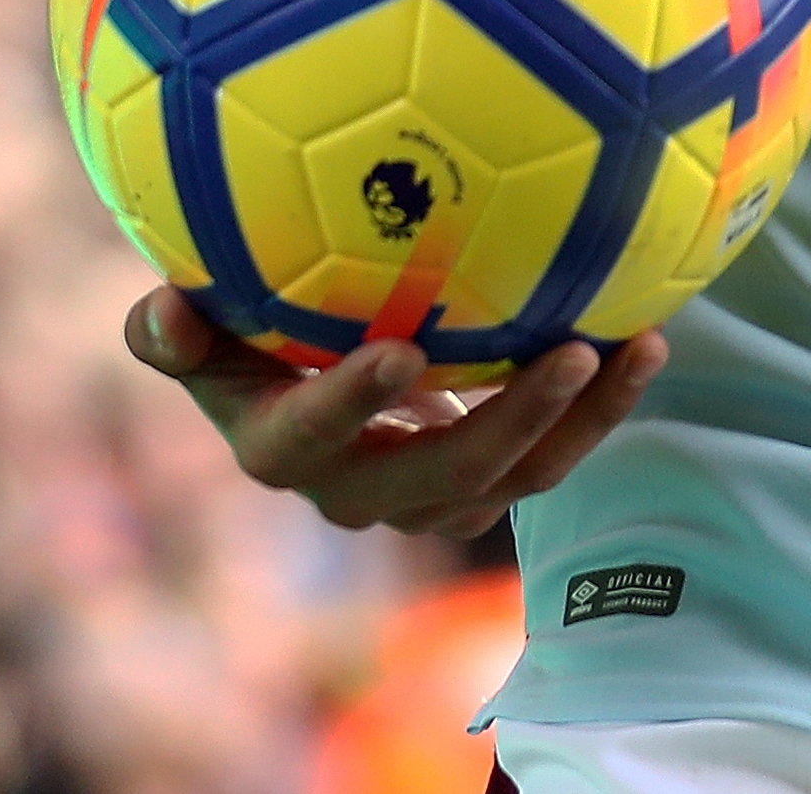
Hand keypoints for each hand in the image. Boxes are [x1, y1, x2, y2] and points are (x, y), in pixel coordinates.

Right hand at [121, 291, 669, 538]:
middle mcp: (363, 494)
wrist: (315, 387)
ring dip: (583, 417)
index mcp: (284, 450)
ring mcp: (435, 499)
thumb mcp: (203, 333)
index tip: (399, 347)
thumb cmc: (246, 337)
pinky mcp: (490, 483)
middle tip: (568, 351)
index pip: (313, 439)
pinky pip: (554, 453)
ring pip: (520, 477)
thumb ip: (175, 330)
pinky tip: (647, 336)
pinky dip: (601, 403)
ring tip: (638, 347)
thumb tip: (163, 309)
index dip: (350, 401)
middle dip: (512, 422)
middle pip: (447, 476)